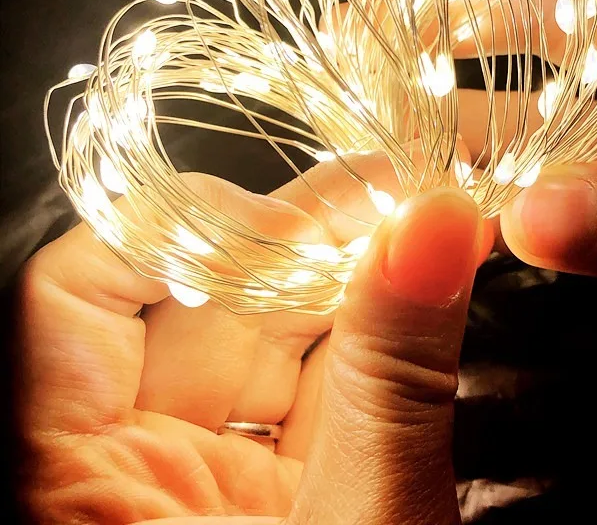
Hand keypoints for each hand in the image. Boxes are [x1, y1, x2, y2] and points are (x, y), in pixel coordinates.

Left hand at [19, 159, 488, 522]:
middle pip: (197, 307)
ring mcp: (187, 488)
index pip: (84, 290)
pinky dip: (358, 344)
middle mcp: (113, 479)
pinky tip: (411, 298)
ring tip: (419, 231)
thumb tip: (429, 232)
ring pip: (260, 340)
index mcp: (70, 490)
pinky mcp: (257, 497)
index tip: (294, 202)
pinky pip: (301, 390)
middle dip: (304, 244)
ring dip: (344, 284)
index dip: (184, 230)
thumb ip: (391, 380)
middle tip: (396, 197)